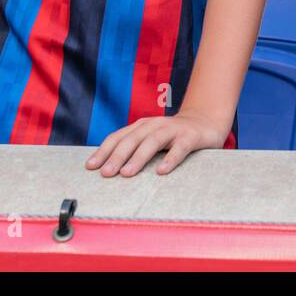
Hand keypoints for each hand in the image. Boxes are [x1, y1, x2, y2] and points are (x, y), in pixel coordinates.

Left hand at [85, 111, 226, 176]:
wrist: (205, 121)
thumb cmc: (172, 136)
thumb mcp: (150, 139)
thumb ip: (134, 149)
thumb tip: (107, 170)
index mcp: (141, 126)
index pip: (118, 137)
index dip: (104, 151)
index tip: (90, 167)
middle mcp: (154, 125)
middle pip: (132, 139)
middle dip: (117, 156)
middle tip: (106, 173)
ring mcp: (173, 130)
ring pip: (152, 142)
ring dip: (138, 157)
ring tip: (127, 173)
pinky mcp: (190, 137)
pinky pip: (179, 148)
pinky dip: (170, 159)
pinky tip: (162, 171)